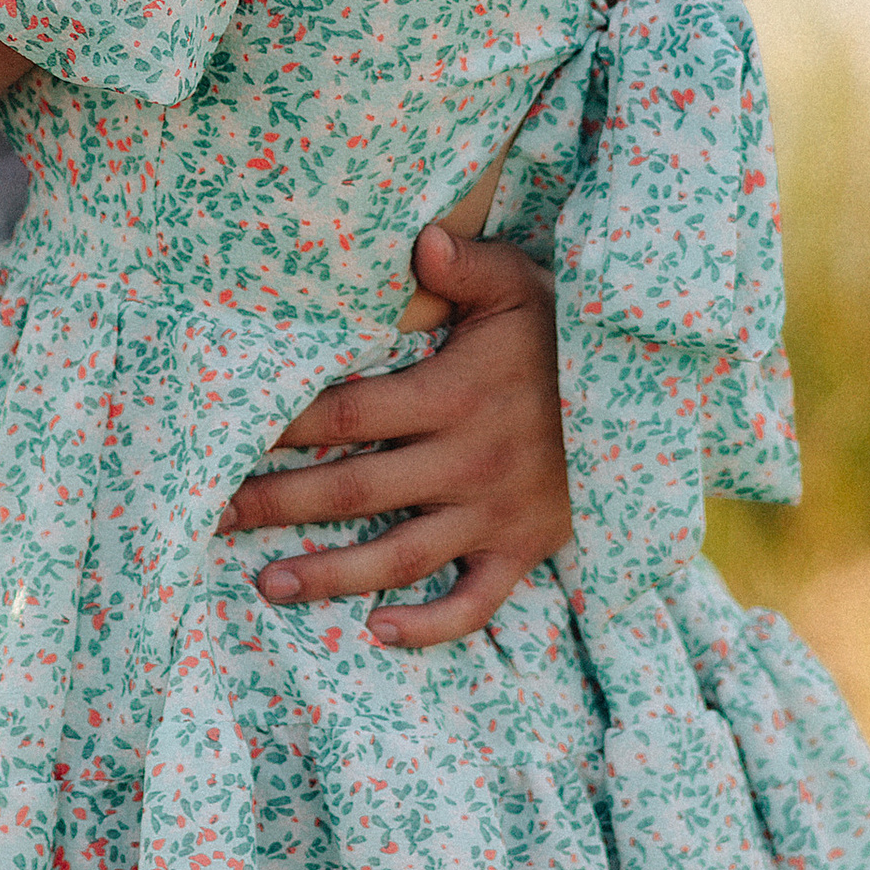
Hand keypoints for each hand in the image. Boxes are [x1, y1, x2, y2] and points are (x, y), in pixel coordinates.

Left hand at [220, 229, 569, 647]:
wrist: (656, 397)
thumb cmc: (569, 333)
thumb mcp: (522, 286)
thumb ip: (464, 264)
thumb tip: (418, 236)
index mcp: (455, 394)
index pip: (349, 414)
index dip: (284, 426)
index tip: (227, 431)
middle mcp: (468, 460)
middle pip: (354, 490)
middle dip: (278, 504)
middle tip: (213, 515)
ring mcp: (496, 513)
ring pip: (399, 556)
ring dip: (330, 576)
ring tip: (265, 586)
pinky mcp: (525, 550)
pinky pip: (474, 602)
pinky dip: (429, 624)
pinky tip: (377, 633)